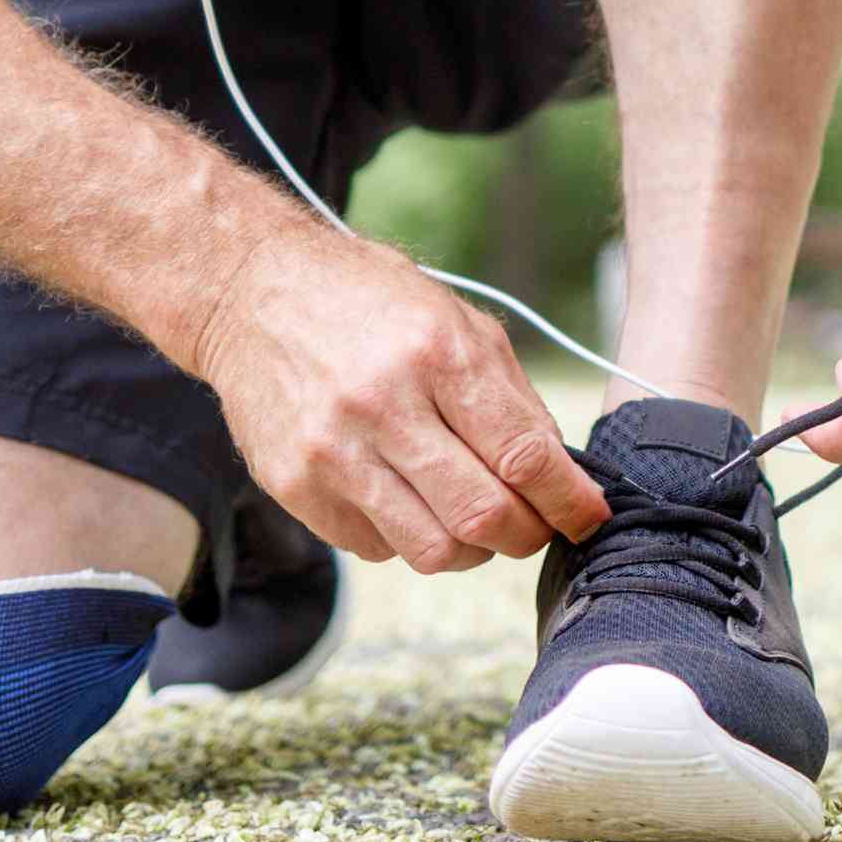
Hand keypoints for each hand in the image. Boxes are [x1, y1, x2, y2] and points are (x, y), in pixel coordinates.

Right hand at [192, 219, 606, 573]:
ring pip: (431, 550)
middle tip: (533, 527)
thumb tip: (559, 474)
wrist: (252, 291)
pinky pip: (375, 547)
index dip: (568, 500)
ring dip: (470, 549)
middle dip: (526, 536)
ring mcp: (332, 452)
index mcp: (437, 353)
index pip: (523, 455)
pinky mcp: (294, 485)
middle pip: (482, 515)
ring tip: (473, 520)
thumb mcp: (456, 318)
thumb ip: (511, 397)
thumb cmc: (369, 301)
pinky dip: (407, 537)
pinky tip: (407, 498)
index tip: (589, 516)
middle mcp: (383, 405)